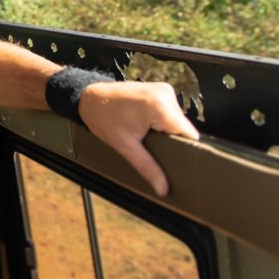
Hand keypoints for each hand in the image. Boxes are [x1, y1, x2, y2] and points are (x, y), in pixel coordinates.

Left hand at [79, 81, 198, 196]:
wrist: (89, 98)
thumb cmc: (103, 118)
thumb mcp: (125, 146)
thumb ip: (147, 167)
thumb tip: (163, 188)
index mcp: (160, 107)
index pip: (189, 135)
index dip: (183, 149)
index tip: (173, 159)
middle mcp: (166, 94)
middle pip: (183, 127)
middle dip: (171, 139)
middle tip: (151, 145)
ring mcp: (164, 90)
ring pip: (177, 120)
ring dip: (166, 129)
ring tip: (145, 132)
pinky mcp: (160, 89)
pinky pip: (170, 111)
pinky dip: (162, 120)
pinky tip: (146, 124)